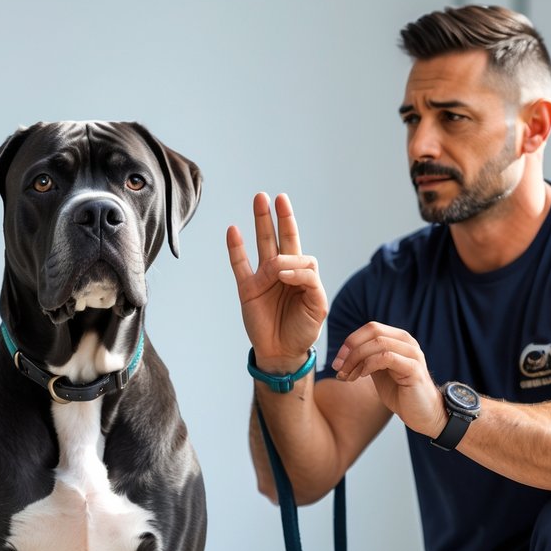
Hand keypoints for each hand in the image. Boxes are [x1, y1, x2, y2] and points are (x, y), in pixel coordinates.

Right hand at [227, 193, 327, 370]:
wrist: (283, 352)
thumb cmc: (303, 330)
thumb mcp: (317, 307)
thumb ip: (309, 283)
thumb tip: (285, 268)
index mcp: (303, 276)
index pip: (301, 257)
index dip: (296, 264)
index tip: (288, 279)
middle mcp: (283, 272)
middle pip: (282, 238)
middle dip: (281, 217)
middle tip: (278, 197)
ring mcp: (264, 279)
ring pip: (262, 244)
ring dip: (261, 222)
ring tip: (260, 199)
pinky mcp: (247, 288)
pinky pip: (239, 264)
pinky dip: (236, 248)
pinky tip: (234, 230)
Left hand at [332, 323, 446, 435]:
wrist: (422, 413)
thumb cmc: (400, 393)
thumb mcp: (379, 371)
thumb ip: (367, 358)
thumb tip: (344, 354)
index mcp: (398, 339)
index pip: (370, 328)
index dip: (350, 341)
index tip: (337, 361)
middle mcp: (407, 342)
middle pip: (373, 331)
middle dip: (350, 349)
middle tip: (338, 368)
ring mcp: (412, 353)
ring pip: (378, 343)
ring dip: (357, 359)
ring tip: (348, 376)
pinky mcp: (414, 368)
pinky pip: (386, 357)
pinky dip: (369, 365)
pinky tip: (362, 376)